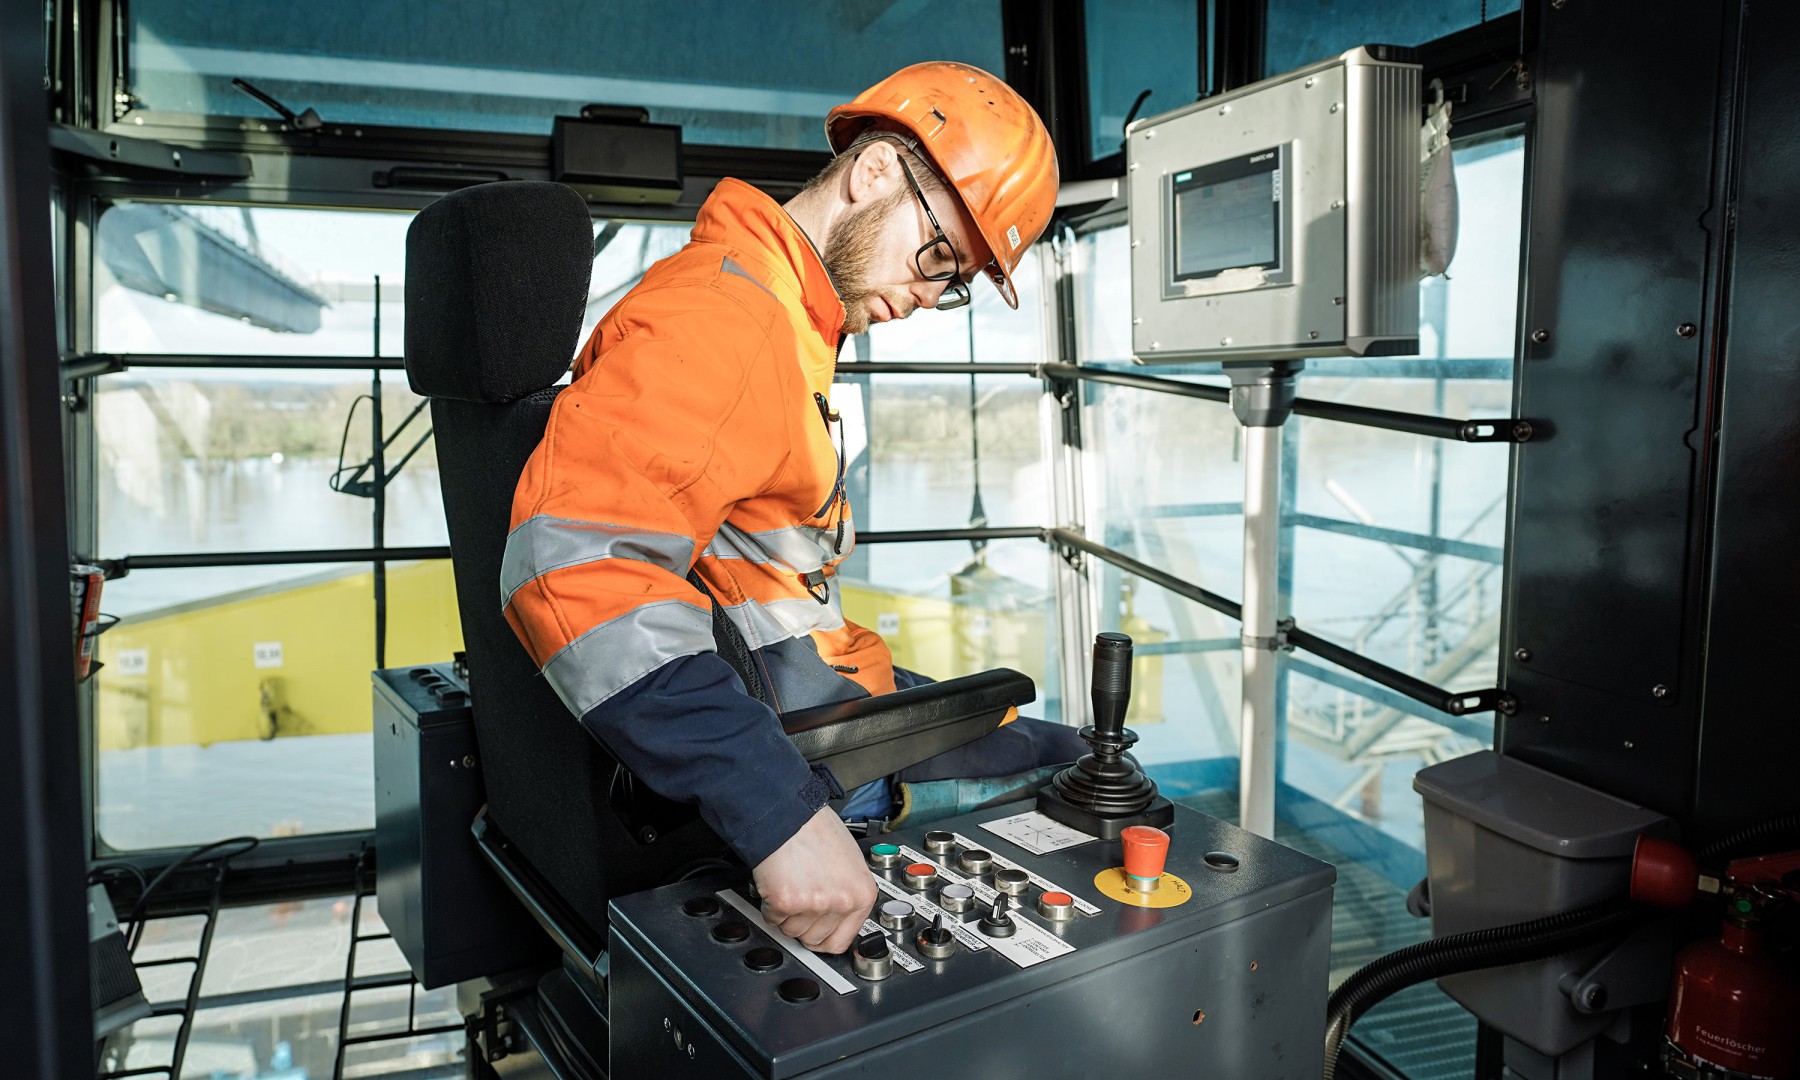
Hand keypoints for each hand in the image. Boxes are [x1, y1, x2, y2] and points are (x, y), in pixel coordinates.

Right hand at [751, 805, 875, 953]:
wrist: (789, 813)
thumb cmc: (816, 829)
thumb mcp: (850, 862)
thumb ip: (847, 892)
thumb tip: (840, 916)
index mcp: (862, 894)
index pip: (843, 941)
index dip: (824, 936)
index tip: (817, 932)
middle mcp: (841, 902)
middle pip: (815, 939)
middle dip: (803, 923)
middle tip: (800, 898)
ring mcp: (814, 904)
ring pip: (791, 931)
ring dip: (786, 913)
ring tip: (791, 883)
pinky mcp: (787, 902)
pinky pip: (772, 918)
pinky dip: (769, 904)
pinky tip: (778, 881)